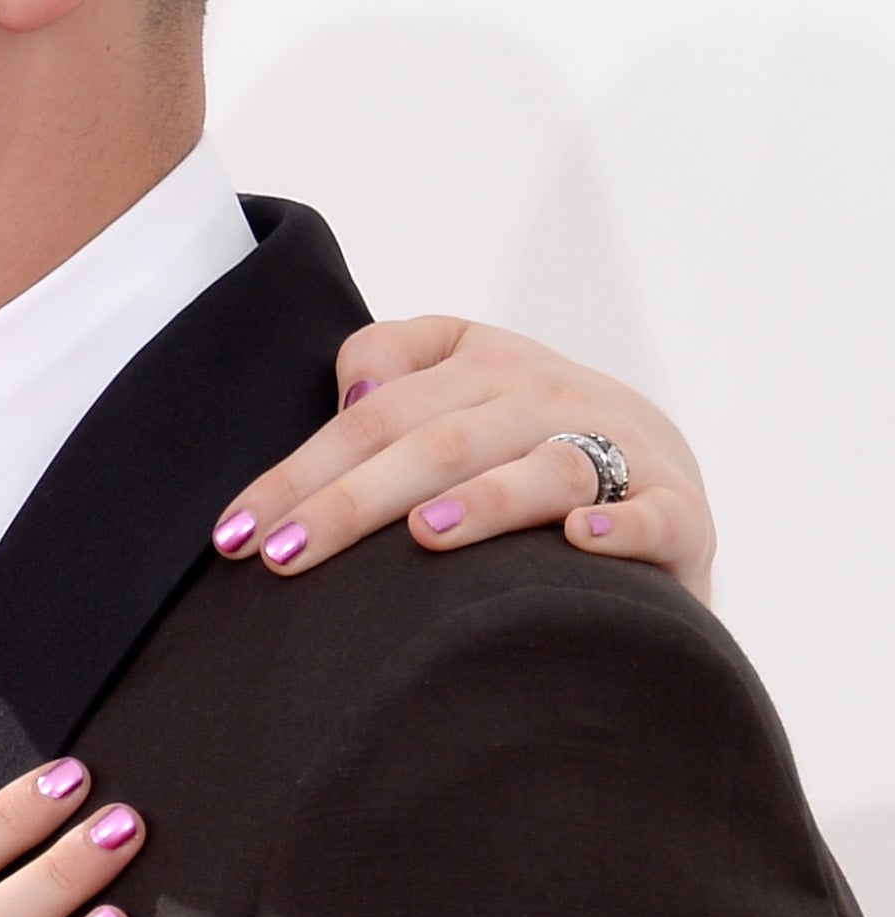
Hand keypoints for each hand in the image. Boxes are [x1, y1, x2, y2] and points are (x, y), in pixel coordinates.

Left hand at [209, 318, 714, 601]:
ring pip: (546, 469)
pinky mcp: (681, 511)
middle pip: (439, 441)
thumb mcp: (458, 385)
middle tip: (283, 554)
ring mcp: (623, 449)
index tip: (236, 532)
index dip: (300, 470)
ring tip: (422, 537)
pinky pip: (655, 516)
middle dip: (354, 500)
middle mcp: (551, 394)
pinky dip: (621, 526)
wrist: (666, 478)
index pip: (372, 414)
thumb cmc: (523, 443)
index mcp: (485, 361)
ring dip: (486, 502)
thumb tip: (347, 395)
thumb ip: (392, 366)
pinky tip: (579, 541)